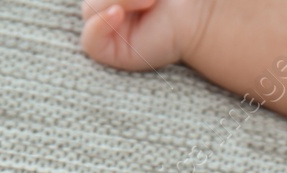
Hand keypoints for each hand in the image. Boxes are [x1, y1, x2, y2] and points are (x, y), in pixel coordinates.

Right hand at [79, 0, 210, 71]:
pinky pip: (90, 42)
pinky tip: (117, 14)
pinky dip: (99, 26)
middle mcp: (108, 12)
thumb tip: (109, 8)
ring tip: (148, 1)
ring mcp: (110, 33)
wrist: (197, 13)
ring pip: (89, 12)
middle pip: (90, 0)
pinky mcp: (114, 54)